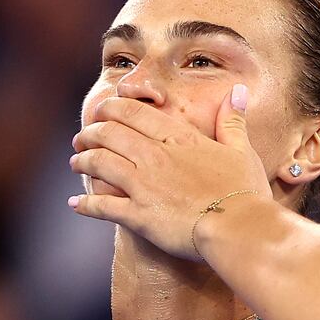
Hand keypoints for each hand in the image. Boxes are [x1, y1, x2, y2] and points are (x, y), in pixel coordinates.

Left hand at [67, 85, 271, 259]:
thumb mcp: (241, 151)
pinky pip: (102, 206)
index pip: (133, 112)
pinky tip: (75, 205)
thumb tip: (236, 92)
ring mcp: (144, 185)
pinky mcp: (138, 215)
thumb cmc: (244, 191)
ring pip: (99, 163)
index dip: (111, 109)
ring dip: (83, 161)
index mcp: (178, 138)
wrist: (239, 228)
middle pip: (109, 134)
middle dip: (90, 133)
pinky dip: (85, 204)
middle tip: (81, 138)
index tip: (102, 112)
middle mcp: (155, 156)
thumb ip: (232, 121)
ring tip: (76, 163)